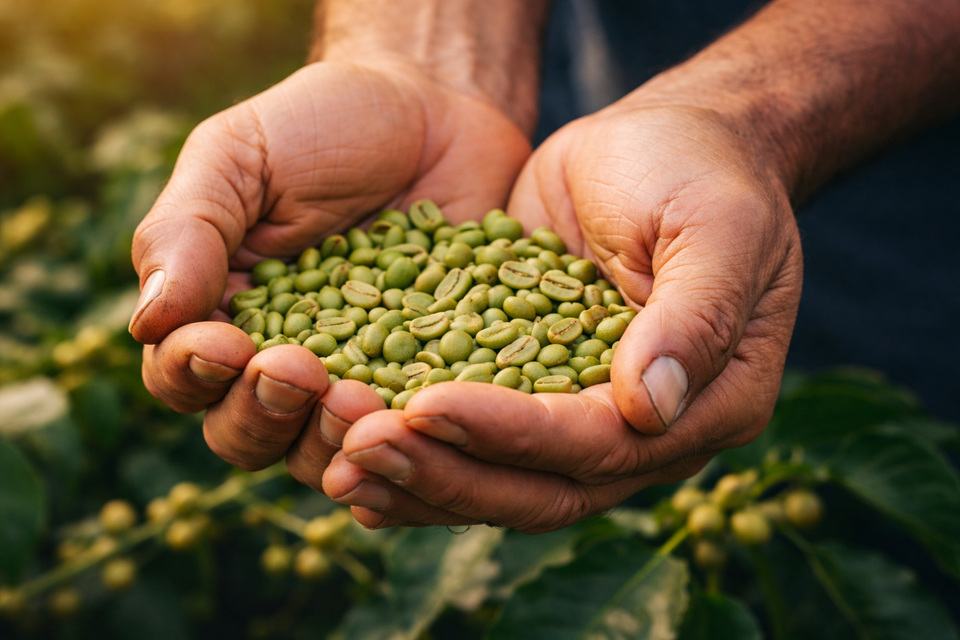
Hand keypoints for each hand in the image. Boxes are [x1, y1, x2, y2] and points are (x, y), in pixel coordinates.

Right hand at [129, 59, 530, 479]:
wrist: (434, 109)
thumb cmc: (322, 125)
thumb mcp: (240, 157)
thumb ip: (187, 232)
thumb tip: (149, 323)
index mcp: (219, 315)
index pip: (182, 376)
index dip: (193, 373)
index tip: (226, 344)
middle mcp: (282, 362)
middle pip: (248, 434)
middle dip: (264, 414)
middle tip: (299, 372)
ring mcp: (358, 377)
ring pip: (326, 452)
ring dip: (332, 441)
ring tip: (359, 400)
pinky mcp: (429, 379)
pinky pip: (412, 432)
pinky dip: (409, 438)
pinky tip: (419, 421)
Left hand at [322, 102, 802, 530]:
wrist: (665, 143)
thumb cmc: (701, 171)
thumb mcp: (714, 227)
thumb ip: (694, 316)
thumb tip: (651, 407)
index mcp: (710, 404)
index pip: (599, 443)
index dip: (512, 433)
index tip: (427, 404)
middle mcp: (646, 433)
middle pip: (541, 486)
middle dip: (448, 472)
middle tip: (360, 449)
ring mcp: (586, 420)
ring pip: (501, 480)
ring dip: (420, 479)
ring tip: (338, 465)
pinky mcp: (534, 392)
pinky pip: (477, 441)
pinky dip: (420, 452)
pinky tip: (350, 451)